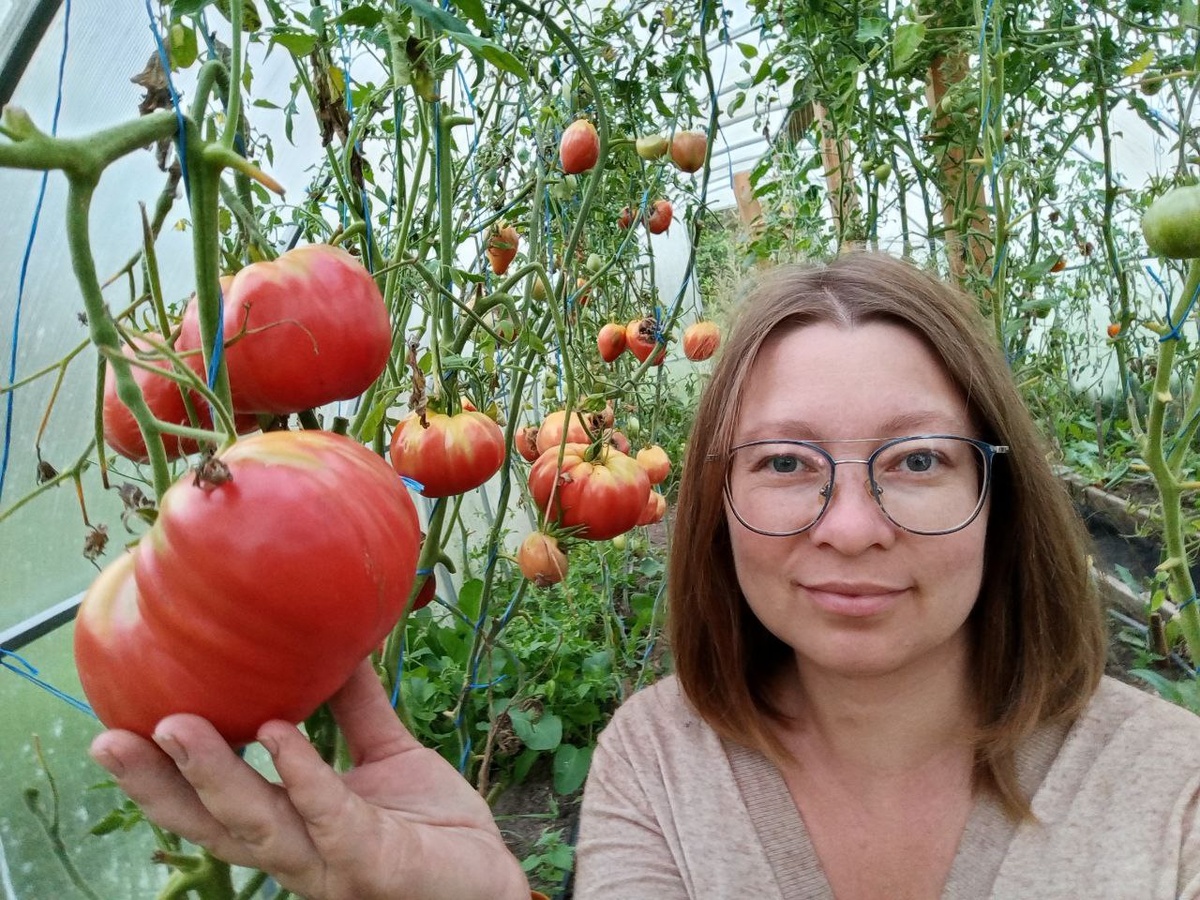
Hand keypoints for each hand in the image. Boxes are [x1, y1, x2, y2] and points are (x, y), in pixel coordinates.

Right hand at [89, 660, 530, 899]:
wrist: (491, 879)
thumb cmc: (434, 827)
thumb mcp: (388, 757)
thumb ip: (355, 712)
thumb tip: (330, 646)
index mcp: (292, 829)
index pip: (212, 808)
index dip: (162, 778)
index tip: (115, 730)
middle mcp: (298, 855)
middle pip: (212, 825)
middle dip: (157, 786)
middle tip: (108, 739)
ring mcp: (331, 864)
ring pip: (258, 825)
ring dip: (214, 776)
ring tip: (177, 727)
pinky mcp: (373, 862)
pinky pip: (330, 816)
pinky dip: (302, 775)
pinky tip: (279, 735)